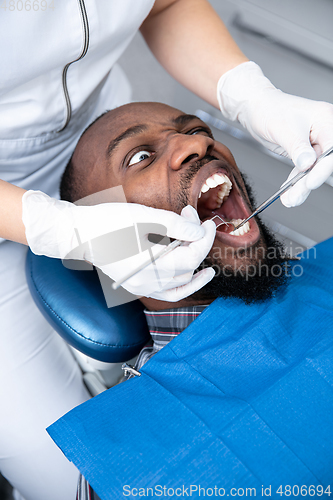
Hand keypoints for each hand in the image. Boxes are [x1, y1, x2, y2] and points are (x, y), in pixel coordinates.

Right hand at [22, 191, 215, 300]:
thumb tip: (200, 232)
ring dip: (194, 263)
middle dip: (197, 243)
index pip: (192, 257)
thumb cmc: (108, 222)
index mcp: (150, 265)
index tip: (208, 223)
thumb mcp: (146, 217)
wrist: (80, 234)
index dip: (205, 239)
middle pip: (188, 268)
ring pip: (181, 282)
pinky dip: (185, 285)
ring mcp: (141, 288)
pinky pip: (168, 293)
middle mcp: (147, 283)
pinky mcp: (138, 286)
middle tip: (192, 219)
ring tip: (199, 243)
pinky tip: (198, 276)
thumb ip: (177, 225)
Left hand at [217, 61, 332, 206]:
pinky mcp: (305, 151)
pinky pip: (305, 170)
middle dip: (309, 182)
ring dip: (301, 186)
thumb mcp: (282, 128)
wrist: (256, 108)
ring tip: (289, 199)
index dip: (323, 168)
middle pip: (325, 162)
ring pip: (314, 169)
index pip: (332, 149)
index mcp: (325, 119)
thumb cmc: (269, 109)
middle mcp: (324, 131)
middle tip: (295, 196)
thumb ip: (297, 147)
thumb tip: (308, 164)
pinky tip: (288, 192)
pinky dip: (296, 182)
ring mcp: (315, 142)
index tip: (309, 182)